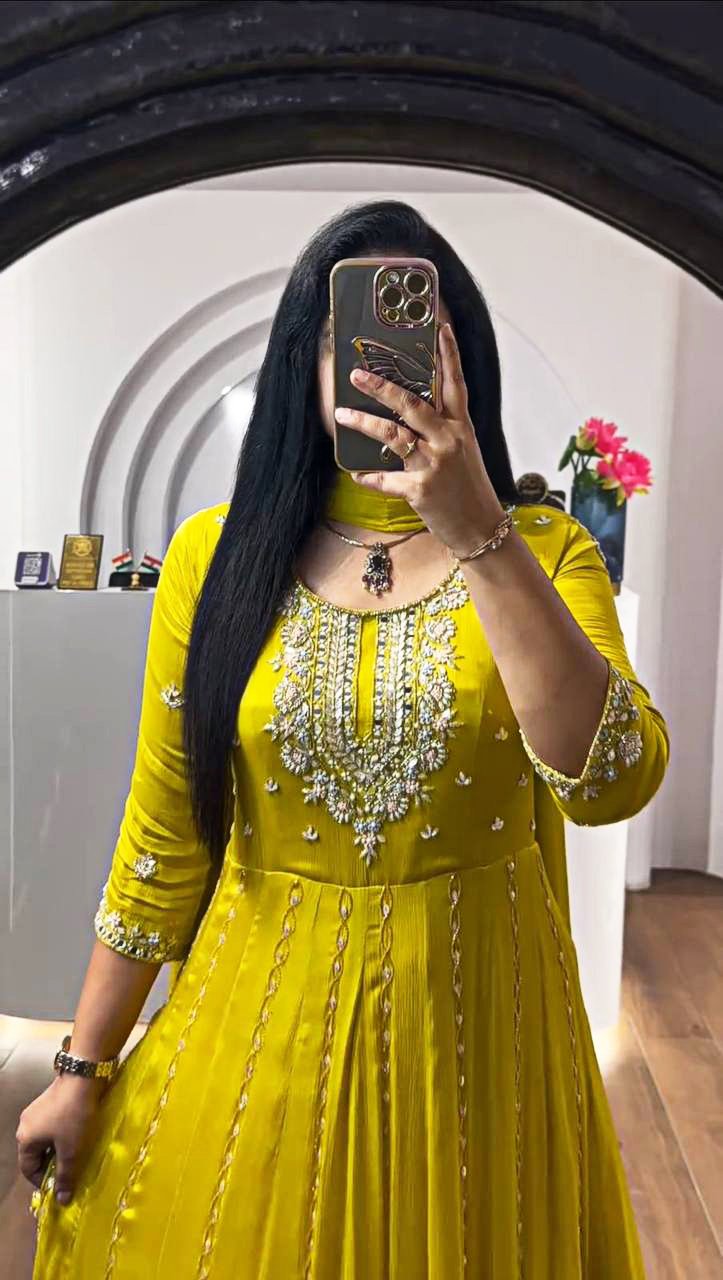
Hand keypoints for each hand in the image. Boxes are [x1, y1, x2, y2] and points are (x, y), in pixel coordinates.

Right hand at [16, 1073, 107, 1204]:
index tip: (62, 1185)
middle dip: (52, 1164)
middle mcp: (25, 1125)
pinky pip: (51, 1126)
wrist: (83, 1077)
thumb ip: (65, 1176)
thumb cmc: (74, 1116)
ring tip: (76, 1152)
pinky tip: (77, 1133)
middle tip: (71, 1169)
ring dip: (58, 1149)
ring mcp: (36, 1111)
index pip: (29, 1170)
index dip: (44, 1181)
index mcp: (25, 1139)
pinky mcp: (48, 1101)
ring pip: (45, 1140)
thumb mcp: (71, 1150)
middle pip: (35, 1154)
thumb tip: (61, 1201)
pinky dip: (61, 1134)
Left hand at [333, 322, 506, 555]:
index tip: (439, 327)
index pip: (455, 384)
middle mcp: (449, 440)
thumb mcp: (464, 452)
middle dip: (382, 386)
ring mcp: (434, 464)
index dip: (449, 354)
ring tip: (342, 414)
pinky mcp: (421, 490)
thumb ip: (443, 430)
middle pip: (412, 404)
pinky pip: (386, 479)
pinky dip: (369, 477)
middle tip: (357, 374)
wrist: (481, 528)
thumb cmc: (470, 489)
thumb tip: (410, 413)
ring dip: (364, 423)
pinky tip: (356, 473)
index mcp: (461, 428)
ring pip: (393, 435)